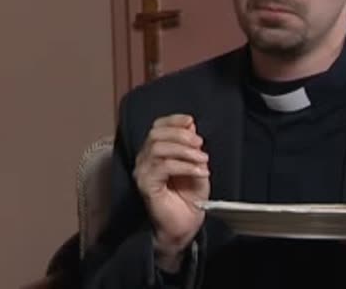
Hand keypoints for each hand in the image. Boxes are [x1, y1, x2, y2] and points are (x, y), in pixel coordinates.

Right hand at [133, 114, 209, 270]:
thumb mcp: (196, 164)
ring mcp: (143, 172)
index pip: (157, 127)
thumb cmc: (189, 197)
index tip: (191, 122)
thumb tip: (190, 126)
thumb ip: (192, 146)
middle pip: (156, 134)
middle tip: (200, 145)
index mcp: (154, 152)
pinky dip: (185, 166)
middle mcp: (144, 160)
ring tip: (202, 160)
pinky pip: (164, 167)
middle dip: (181, 136)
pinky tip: (199, 171)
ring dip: (185, 151)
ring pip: (159, 149)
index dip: (173, 120)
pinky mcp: (146, 185)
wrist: (185, 225)